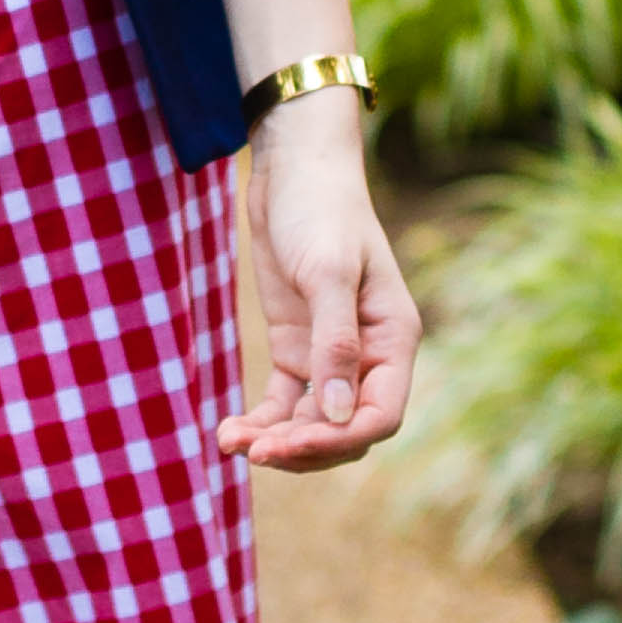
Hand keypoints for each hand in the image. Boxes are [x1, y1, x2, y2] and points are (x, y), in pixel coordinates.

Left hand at [218, 96, 418, 470]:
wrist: (292, 169)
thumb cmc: (320, 210)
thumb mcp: (327, 272)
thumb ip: (335, 343)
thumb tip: (337, 415)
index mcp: (392, 340)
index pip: (380, 414)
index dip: (342, 439)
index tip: (294, 445)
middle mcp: (366, 356)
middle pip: (344, 428)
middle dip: (304, 447)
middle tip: (256, 452)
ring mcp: (328, 354)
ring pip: (310, 421)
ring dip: (276, 439)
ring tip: (231, 442)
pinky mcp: (294, 346)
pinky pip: (283, 400)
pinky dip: (261, 420)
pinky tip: (229, 433)